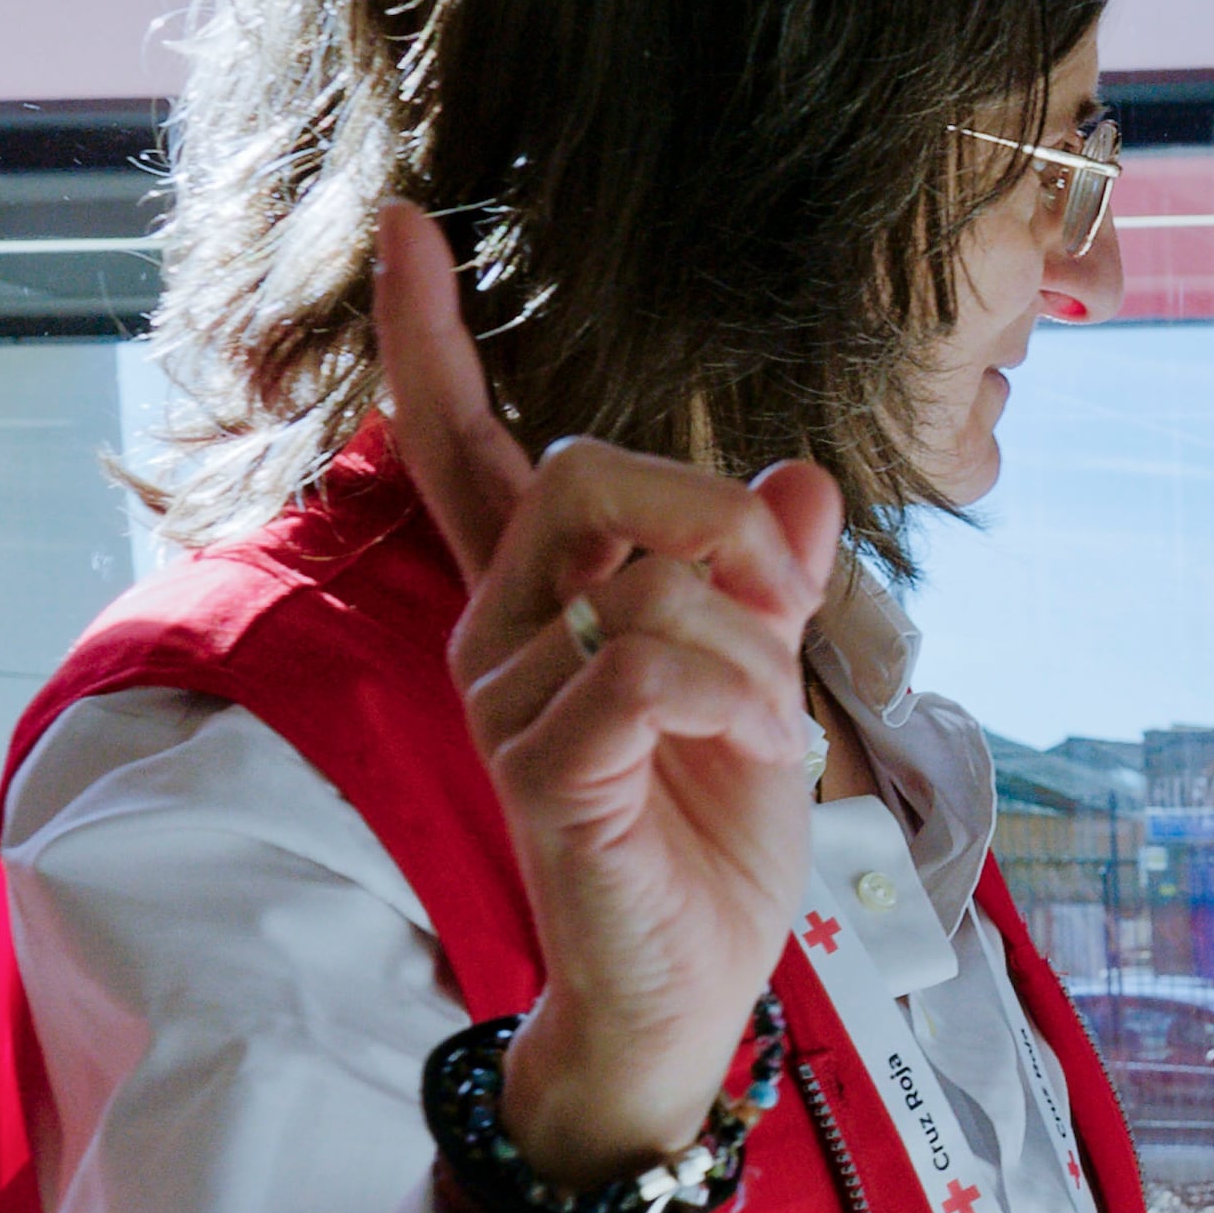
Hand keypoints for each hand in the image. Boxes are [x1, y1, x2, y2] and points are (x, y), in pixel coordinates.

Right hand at [370, 202, 839, 1183]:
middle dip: (718, 521)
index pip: (467, 452)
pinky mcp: (540, 768)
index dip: (434, 343)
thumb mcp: (766, 686)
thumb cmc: (713, 836)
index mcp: (540, 601)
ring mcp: (505, 700)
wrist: (694, 985)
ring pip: (653, 588)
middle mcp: (498, 633)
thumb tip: (803, 475)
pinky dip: (740, 703)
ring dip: (761, 658)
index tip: (411, 227)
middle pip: (589, 476)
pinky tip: (759, 757)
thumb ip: (763, 583)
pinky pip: (648, 669)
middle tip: (782, 613)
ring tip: (773, 736)